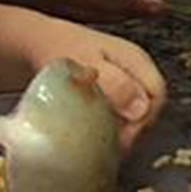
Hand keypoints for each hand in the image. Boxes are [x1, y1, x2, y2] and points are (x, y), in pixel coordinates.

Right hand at [0, 0, 163, 23]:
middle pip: (100, 3)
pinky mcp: (59, 18)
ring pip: (97, 16)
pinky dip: (112, 21)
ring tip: (153, 13)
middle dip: (132, 6)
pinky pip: (89, 22)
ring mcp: (59, 9)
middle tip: (160, 6)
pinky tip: (130, 18)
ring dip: (126, 16)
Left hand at [11, 17, 164, 142]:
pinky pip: (119, 114)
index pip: (156, 95)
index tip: (123, 140)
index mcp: (136, 60)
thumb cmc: (57, 49)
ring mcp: (123, 81)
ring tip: (102, 146)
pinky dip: (110, 128)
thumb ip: (114, 84)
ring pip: (135, 113)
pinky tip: (95, 137)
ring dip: (122, 131)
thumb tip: (141, 110)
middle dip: (134, 130)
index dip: (144, 120)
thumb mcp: (85, 63)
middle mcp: (134, 71)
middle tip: (112, 148)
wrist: (34, 43)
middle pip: (149, 107)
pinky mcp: (109, 92)